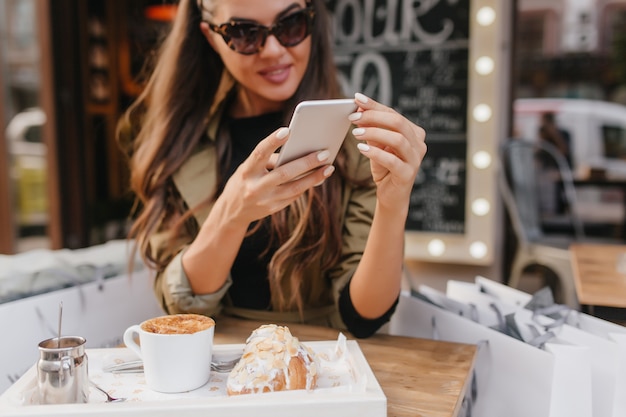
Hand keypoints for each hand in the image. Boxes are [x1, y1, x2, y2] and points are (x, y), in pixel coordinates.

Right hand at [217, 127, 335, 224]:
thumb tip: (300, 153)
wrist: (232, 212)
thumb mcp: (249, 168)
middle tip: (324, 153)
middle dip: (306, 163)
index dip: (272, 142)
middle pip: (284, 174)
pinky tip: (318, 177)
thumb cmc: (245, 180)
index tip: (288, 130)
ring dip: (314, 178)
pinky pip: (293, 196)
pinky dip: (306, 185)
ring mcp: (265, 201)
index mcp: (246, 171)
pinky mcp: (273, 210)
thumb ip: (270, 160)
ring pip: (294, 188)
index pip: (259, 154)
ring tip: (329, 167)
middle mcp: (255, 187)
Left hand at [349, 93, 426, 209]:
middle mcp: (419, 144)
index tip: (357, 99)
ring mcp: (415, 159)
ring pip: (397, 139)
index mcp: (414, 133)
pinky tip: (361, 149)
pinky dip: (375, 153)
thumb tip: (360, 108)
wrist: (391, 195)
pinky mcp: (408, 174)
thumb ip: (372, 128)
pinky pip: (392, 160)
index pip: (394, 113)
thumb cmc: (385, 167)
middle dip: (374, 117)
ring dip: (374, 133)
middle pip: (397, 122)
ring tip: (355, 133)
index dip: (375, 106)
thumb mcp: (377, 145)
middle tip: (354, 117)